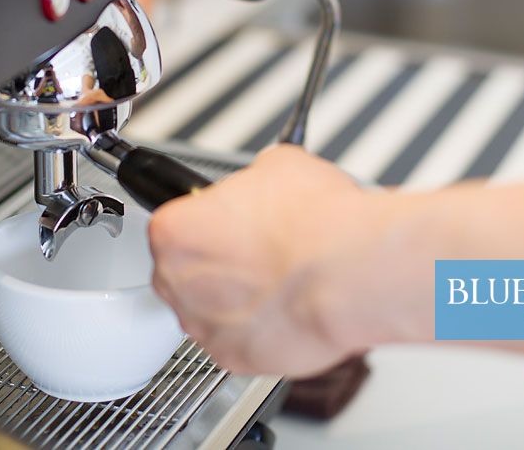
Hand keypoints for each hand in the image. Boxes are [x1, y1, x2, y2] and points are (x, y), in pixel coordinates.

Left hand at [147, 145, 391, 376]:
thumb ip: (253, 179)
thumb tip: (264, 179)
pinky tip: (286, 307)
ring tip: (278, 278)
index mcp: (175, 231)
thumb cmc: (313, 225)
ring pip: (210, 309)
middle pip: (185, 271)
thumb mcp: (279, 165)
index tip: (230, 220)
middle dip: (217, 262)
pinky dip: (258, 329)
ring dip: (235, 298)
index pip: (174, 225)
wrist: (349, 272)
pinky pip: (238, 341)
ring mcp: (205, 324)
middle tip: (256, 248)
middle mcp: (179, 281)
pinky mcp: (235, 358)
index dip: (208, 220)